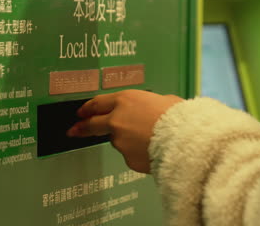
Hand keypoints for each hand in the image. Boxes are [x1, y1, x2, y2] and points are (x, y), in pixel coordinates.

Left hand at [67, 90, 182, 172]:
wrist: (185, 140)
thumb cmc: (180, 117)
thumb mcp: (164, 101)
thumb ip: (150, 105)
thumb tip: (152, 108)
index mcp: (125, 100)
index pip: (98, 103)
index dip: (87, 108)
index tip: (81, 112)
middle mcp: (117, 119)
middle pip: (92, 124)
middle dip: (81, 127)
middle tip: (74, 130)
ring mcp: (120, 141)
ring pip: (118, 141)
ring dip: (128, 141)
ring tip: (151, 139)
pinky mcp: (127, 158)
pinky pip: (131, 155)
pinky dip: (138, 153)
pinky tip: (154, 150)